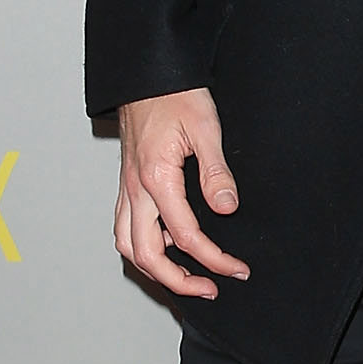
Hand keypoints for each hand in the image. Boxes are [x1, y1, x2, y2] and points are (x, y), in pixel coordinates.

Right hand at [115, 88, 247, 297]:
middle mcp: (135, 189)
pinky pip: (125, 228)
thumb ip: (215, 172)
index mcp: (156, 179)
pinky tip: (167, 247)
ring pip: (128, 245)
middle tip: (210, 288)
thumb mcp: (206, 128)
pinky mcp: (127, 184)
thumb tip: (226, 208)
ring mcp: (127, 188)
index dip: (215, 259)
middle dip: (178, 281)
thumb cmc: (174, 94)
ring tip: (186, 278)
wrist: (147, 74)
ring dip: (155, 269)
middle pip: (146, 255)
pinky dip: (144, 248)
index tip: (237, 268)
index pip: (187, 236)